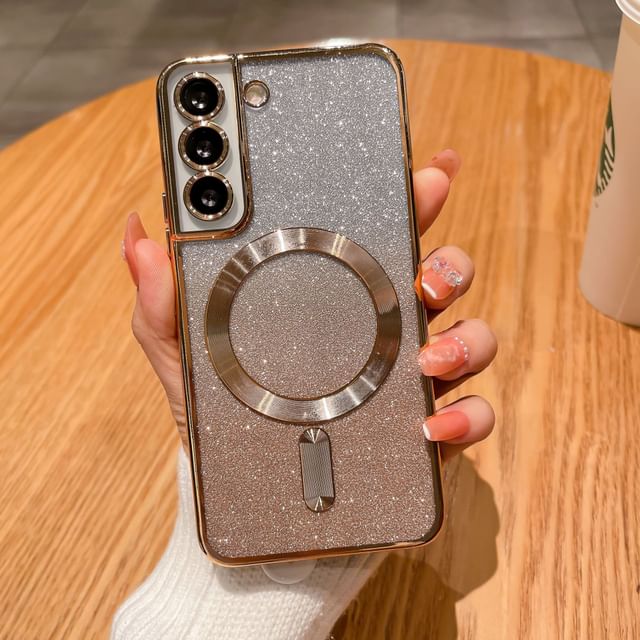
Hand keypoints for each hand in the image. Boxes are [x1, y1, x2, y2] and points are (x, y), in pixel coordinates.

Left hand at [123, 149, 495, 459]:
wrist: (246, 490)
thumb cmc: (222, 413)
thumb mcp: (184, 352)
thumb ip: (164, 299)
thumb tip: (139, 235)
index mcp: (338, 299)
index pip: (380, 236)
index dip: (410, 199)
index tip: (427, 170)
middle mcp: (384, 329)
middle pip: (440, 275)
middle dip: (449, 260)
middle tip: (427, 272)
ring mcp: (410, 378)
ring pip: (471, 337)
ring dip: (463, 339)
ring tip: (426, 358)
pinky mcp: (427, 428)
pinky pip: (471, 414)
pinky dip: (464, 416)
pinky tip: (431, 424)